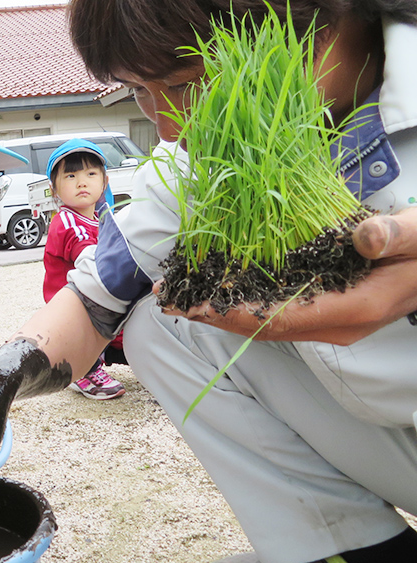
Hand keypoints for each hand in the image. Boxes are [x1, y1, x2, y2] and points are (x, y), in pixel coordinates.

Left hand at [155, 208, 416, 344]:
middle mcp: (336, 325)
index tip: (194, 303)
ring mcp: (330, 323)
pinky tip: (215, 291)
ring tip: (178, 296)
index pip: (281, 317)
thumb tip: (364, 237)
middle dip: (212, 314)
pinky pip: (275, 313)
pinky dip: (241, 304)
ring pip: (264, 323)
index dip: (234, 313)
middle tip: (168, 298)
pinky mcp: (327, 312)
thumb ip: (394, 235)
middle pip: (262, 327)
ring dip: (220, 311)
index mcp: (355, 308)